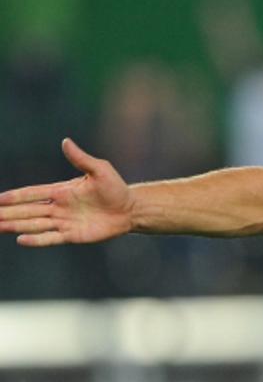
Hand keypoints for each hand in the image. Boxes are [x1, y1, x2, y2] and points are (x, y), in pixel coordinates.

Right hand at [0, 139, 133, 246]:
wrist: (131, 209)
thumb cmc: (115, 188)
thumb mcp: (99, 170)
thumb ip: (81, 158)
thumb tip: (65, 141)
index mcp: (61, 191)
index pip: (32, 194)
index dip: (14, 196)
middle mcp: (58, 207)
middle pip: (27, 210)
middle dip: (7, 212)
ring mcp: (64, 222)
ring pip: (34, 224)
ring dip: (15, 225)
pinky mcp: (73, 235)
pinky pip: (51, 238)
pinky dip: (37, 239)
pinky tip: (21, 239)